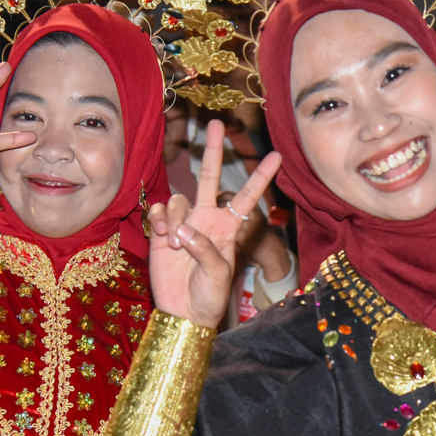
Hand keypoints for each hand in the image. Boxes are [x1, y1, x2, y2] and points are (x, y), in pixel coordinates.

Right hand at [147, 120, 281, 326]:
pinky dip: (158, 219)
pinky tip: (161, 236)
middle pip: (211, 177)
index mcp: (228, 228)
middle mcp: (207, 220)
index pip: (247, 197)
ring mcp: (184, 224)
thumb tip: (184, 230)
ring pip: (179, 198)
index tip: (277, 156)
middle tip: (217, 124)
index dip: (261, 177)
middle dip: (213, 151)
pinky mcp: (161, 231)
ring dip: (175, 217)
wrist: (183, 312)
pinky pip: (159, 210)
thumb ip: (205, 249)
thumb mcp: (218, 275)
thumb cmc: (209, 297)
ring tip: (175, 243)